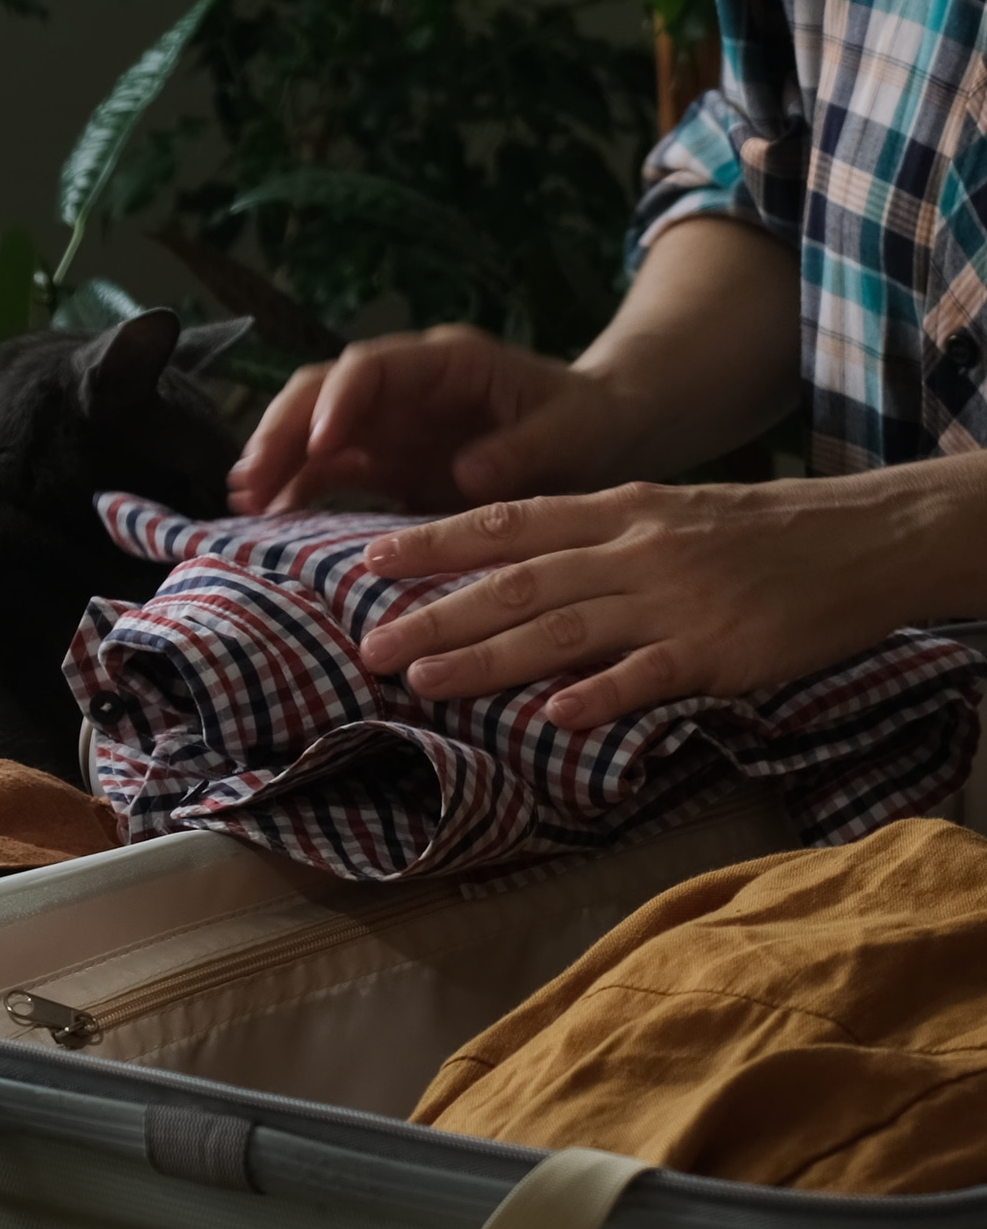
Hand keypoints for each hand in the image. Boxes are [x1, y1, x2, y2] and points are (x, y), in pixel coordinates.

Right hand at [227, 324, 632, 513]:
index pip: (372, 366)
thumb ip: (524, 448)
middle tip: (253, 478)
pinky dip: (296, 493)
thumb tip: (470, 471)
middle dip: (282, 430)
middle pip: (321, 392)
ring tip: (245, 504)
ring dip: (276, 463)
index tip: (322, 440)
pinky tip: (270, 522)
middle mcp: (403, 388)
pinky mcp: (383, 463)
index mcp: (445, 362)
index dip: (341, 400)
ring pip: (311, 431)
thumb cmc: (583, 421)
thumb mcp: (569, 431)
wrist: (593, 437)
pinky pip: (327, 472)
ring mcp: (387, 424)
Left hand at [358, 473, 926, 726]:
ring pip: (563, 627)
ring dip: (487, 657)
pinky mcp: (716, 650)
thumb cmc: (757, 533)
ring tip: (423, 682)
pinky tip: (554, 718)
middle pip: (517, 581)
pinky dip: (599, 695)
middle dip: (436, 613)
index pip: (507, 523)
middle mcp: (633, 549)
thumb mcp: (668, 514)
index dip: (435, 541)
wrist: (860, 539)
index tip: (369, 558)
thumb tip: (514, 572)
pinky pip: (647, 674)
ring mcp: (673, 599)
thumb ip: (595, 540)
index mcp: (618, 511)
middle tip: (368, 646)